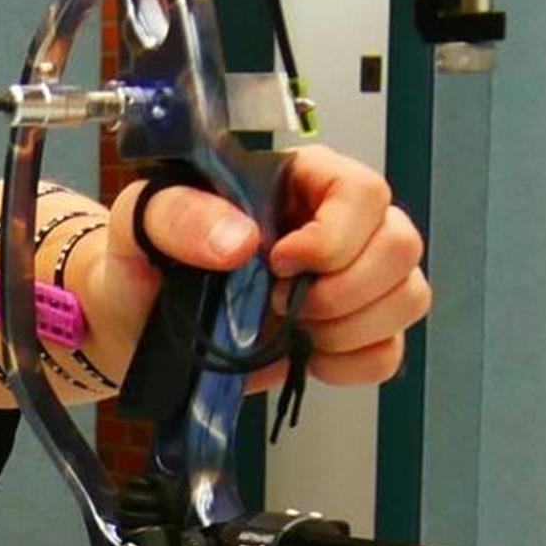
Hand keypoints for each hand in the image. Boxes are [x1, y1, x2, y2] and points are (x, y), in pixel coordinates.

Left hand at [75, 143, 429, 394]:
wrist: (137, 325)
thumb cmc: (145, 263)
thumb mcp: (141, 223)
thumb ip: (180, 215)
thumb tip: (242, 241)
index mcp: (302, 181)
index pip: (364, 191)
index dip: (334, 236)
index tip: (277, 263)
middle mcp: (341, 225)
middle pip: (401, 244)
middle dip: (343, 289)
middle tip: (278, 303)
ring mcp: (353, 280)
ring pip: (408, 296)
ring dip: (351, 327)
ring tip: (291, 328)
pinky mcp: (351, 334)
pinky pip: (388, 352)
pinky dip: (353, 364)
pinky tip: (309, 356)